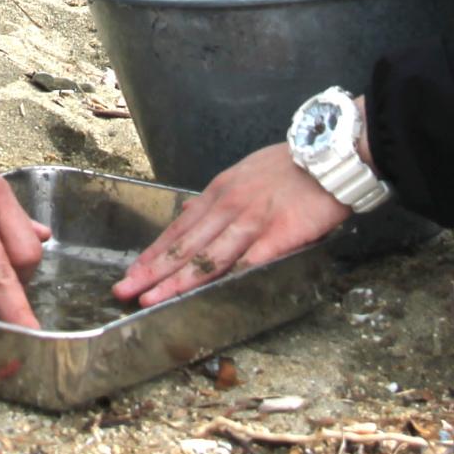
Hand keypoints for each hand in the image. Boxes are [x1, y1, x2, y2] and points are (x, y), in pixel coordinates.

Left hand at [113, 143, 348, 307]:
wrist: (328, 155)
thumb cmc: (289, 166)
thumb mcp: (242, 172)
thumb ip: (216, 197)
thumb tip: (186, 212)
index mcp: (219, 193)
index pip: (179, 229)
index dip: (154, 253)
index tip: (134, 271)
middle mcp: (228, 207)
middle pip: (185, 246)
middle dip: (152, 271)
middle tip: (124, 289)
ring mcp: (251, 221)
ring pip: (207, 257)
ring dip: (176, 281)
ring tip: (151, 298)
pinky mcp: (277, 235)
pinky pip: (248, 263)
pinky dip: (227, 281)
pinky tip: (207, 298)